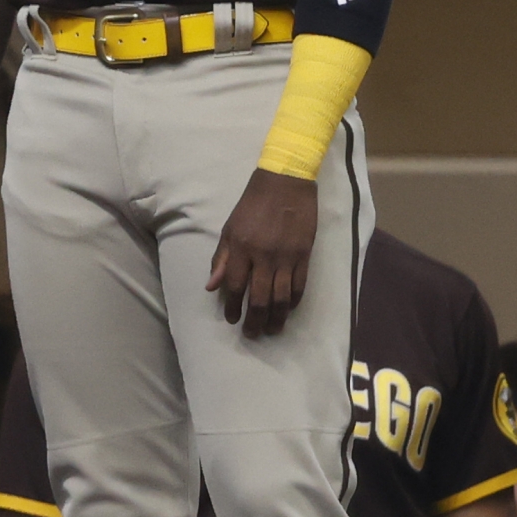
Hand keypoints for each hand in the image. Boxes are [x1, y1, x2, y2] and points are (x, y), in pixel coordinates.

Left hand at [208, 168, 316, 335]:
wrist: (285, 183)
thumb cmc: (252, 205)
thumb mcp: (229, 228)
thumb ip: (221, 258)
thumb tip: (211, 286)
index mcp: (241, 248)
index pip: (235, 286)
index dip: (232, 306)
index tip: (232, 319)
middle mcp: (263, 256)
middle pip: (260, 297)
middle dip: (255, 320)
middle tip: (252, 334)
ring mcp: (286, 257)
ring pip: (282, 297)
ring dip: (277, 317)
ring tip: (272, 329)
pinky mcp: (304, 255)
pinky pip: (300, 285)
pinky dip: (294, 301)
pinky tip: (288, 309)